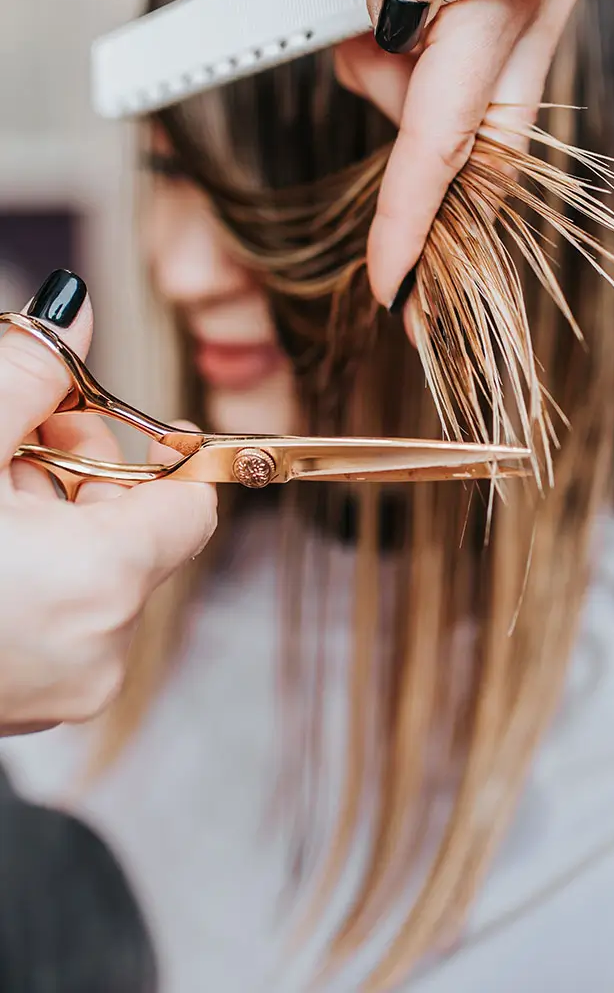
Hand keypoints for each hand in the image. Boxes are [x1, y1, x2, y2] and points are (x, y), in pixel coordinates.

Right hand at [0, 271, 216, 734]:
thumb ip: (29, 370)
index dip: (173, 456)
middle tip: (31, 427)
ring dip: (56, 518)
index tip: (153, 424)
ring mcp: (59, 689)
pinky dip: (39, 572)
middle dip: (92, 472)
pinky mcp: (23, 705)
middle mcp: (96, 650)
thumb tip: (74, 306)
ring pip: (98, 577)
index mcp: (99, 583)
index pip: (192, 510)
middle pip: (141, 536)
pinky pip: (62, 618)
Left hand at [275, 0, 580, 310]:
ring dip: (385, 97)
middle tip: (379, 200)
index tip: (392, 284)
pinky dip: (392, 85)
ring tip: (356, 15)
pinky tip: (372, 29)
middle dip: (422, 190)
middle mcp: (525, 10)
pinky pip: (436, 95)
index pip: (458, 128)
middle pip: (473, 149)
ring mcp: (503, 20)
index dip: (421, 213)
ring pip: (446, 125)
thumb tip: (416, 11)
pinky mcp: (472, 23)